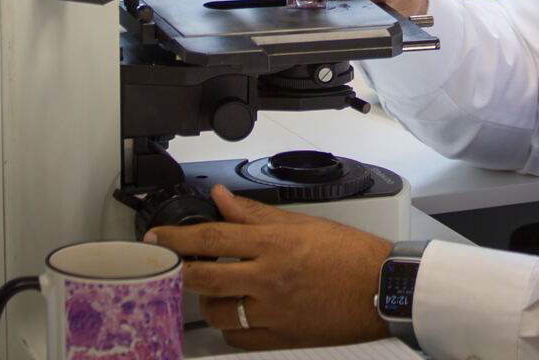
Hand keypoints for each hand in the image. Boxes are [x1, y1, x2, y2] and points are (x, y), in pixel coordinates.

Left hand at [147, 185, 391, 350]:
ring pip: (217, 312)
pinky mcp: (280, 337)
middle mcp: (269, 278)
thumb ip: (256, 214)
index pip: (212, 238)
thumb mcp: (302, 224)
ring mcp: (273, 311)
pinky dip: (230, 327)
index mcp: (275, 244)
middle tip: (169, 266)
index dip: (177, 239)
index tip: (157, 239)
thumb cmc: (350, 255)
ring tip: (217, 287)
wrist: (381, 288)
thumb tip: (222, 200)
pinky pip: (237, 338)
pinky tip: (237, 313)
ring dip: (208, 299)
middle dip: (178, 271)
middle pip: (204, 278)